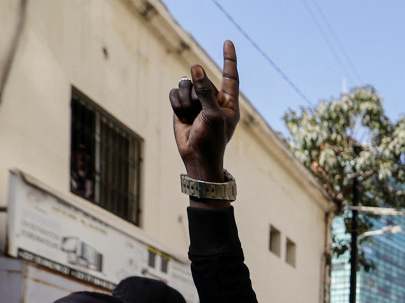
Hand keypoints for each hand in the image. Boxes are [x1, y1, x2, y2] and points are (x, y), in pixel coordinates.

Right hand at [169, 40, 239, 180]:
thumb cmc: (212, 140)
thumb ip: (205, 91)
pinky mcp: (182, 106)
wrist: (196, 158)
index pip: (230, 76)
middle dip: (197, 94)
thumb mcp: (213, 114)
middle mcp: (213, 99)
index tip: (228, 42)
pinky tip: (182, 117)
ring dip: (186, 100)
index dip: (228, 59)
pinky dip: (177, 104)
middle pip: (202, 80)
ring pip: (186, 84)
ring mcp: (197, 102)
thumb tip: (196, 68)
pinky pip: (175, 93)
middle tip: (201, 113)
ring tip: (191, 116)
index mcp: (228, 102)